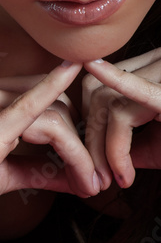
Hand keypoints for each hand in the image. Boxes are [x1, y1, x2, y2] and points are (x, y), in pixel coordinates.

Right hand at [0, 61, 96, 242]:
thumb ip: (34, 168)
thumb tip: (75, 175)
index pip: (39, 96)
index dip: (70, 127)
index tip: (86, 161)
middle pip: (52, 104)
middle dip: (81, 140)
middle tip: (95, 178)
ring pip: (52, 116)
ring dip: (80, 152)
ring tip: (89, 185)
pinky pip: (31, 112)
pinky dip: (59, 100)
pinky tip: (77, 80)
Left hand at [83, 50, 160, 187]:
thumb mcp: (158, 144)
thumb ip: (128, 148)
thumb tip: (100, 162)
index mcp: (147, 71)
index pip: (97, 90)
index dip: (88, 126)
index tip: (92, 162)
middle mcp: (153, 64)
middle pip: (95, 95)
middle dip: (90, 140)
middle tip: (96, 178)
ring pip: (109, 103)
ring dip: (104, 147)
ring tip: (115, 177)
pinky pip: (136, 92)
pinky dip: (113, 106)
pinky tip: (100, 106)